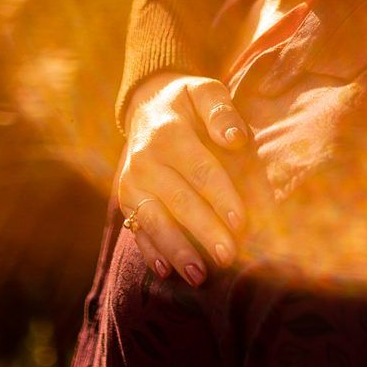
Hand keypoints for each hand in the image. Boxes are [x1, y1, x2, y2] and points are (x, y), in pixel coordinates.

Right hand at [117, 73, 252, 285]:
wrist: (146, 107)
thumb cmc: (186, 103)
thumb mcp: (204, 91)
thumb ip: (221, 110)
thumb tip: (236, 138)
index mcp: (168, 133)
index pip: (200, 170)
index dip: (221, 197)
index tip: (242, 223)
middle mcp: (144, 160)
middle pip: (179, 201)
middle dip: (204, 231)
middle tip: (227, 257)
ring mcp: (131, 182)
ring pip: (155, 220)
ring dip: (176, 250)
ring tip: (199, 275)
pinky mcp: (125, 200)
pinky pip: (137, 229)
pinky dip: (150, 251)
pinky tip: (166, 272)